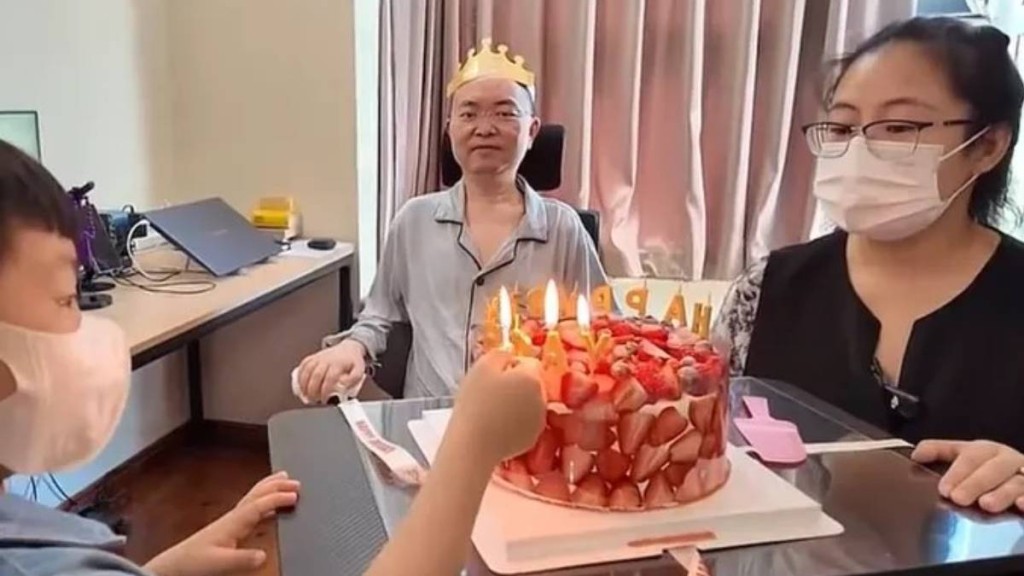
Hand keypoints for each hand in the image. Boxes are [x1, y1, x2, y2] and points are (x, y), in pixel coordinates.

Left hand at [144, 472, 300, 575]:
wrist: (174, 566)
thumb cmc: (194, 562)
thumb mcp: (219, 563)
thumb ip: (241, 558)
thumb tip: (264, 554)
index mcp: (233, 522)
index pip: (258, 505)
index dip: (277, 499)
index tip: (295, 495)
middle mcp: (233, 517)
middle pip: (256, 495)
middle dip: (275, 486)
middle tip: (294, 481)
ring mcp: (231, 521)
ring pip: (254, 499)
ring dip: (269, 489)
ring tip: (283, 481)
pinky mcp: (229, 528)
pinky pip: (252, 509)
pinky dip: (264, 504)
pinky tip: (269, 510)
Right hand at [297, 339, 365, 403]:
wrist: (349, 348)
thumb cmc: (353, 361)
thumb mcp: (359, 371)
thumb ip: (353, 379)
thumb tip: (343, 385)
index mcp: (338, 364)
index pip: (329, 378)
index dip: (325, 391)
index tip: (324, 400)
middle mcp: (326, 360)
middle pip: (316, 375)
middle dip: (312, 390)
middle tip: (313, 400)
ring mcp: (318, 357)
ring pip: (307, 370)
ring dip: (304, 384)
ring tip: (305, 395)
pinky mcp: (313, 357)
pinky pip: (303, 365)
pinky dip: (299, 375)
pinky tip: (300, 385)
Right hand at [449, 350, 545, 463]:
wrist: (473, 445)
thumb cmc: (475, 402)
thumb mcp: (483, 366)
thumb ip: (502, 354)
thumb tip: (511, 355)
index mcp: (533, 378)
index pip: (529, 362)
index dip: (511, 367)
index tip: (494, 377)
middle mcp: (543, 398)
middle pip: (532, 383)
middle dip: (518, 385)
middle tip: (493, 394)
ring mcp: (539, 421)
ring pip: (531, 403)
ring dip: (518, 403)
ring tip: (494, 412)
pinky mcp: (532, 439)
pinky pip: (527, 423)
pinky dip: (517, 422)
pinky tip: (498, 426)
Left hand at [912, 439, 1023, 512]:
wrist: (1020, 471)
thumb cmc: (987, 465)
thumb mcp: (963, 454)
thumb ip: (939, 452)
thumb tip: (916, 455)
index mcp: (988, 450)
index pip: (971, 458)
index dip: (957, 473)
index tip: (944, 489)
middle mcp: (1008, 461)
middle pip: (993, 469)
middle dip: (975, 483)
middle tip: (958, 498)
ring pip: (1015, 482)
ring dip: (1001, 493)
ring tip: (986, 504)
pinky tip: (1020, 505)